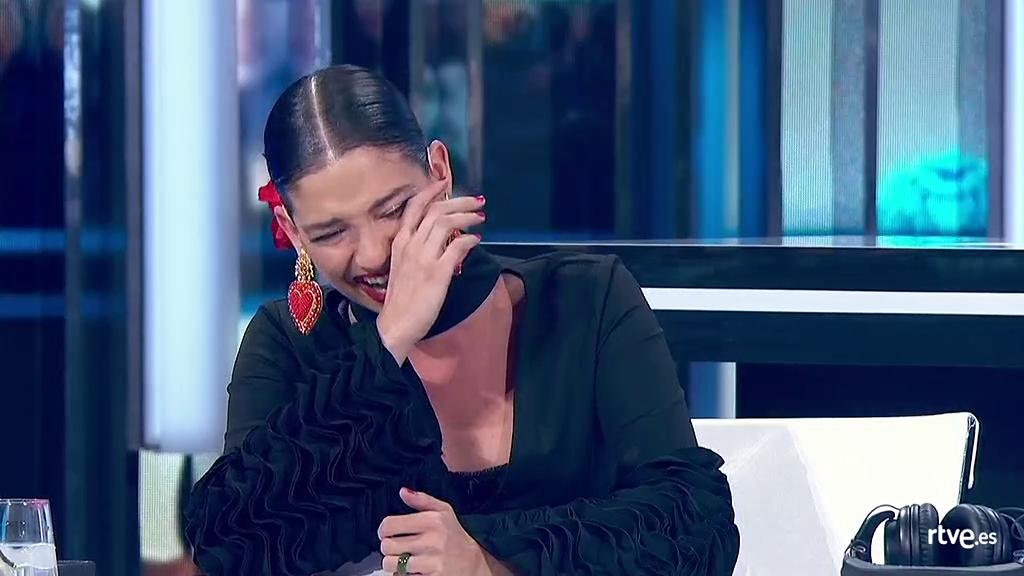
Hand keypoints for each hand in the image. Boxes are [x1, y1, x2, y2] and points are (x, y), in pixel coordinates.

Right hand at [376, 181, 484, 363]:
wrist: (395, 325)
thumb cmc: (402, 299)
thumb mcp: (404, 268)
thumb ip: (418, 251)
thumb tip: (443, 240)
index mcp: (400, 242)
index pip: (415, 207)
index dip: (431, 191)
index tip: (445, 183)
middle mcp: (410, 245)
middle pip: (436, 211)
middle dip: (460, 201)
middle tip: (477, 202)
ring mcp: (423, 258)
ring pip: (447, 223)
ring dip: (467, 217)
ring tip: (481, 218)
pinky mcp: (437, 273)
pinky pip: (458, 246)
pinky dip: (470, 239)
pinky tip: (477, 240)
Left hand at [378, 488, 509, 575]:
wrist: (474, 563)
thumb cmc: (455, 535)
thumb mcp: (444, 511)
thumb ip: (422, 500)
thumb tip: (402, 492)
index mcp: (432, 521)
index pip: (390, 525)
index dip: (383, 530)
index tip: (387, 533)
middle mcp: (432, 541)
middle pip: (387, 545)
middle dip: (388, 547)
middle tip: (396, 547)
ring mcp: (432, 562)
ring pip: (391, 564)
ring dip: (393, 563)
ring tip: (402, 559)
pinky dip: (403, 575)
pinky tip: (411, 569)